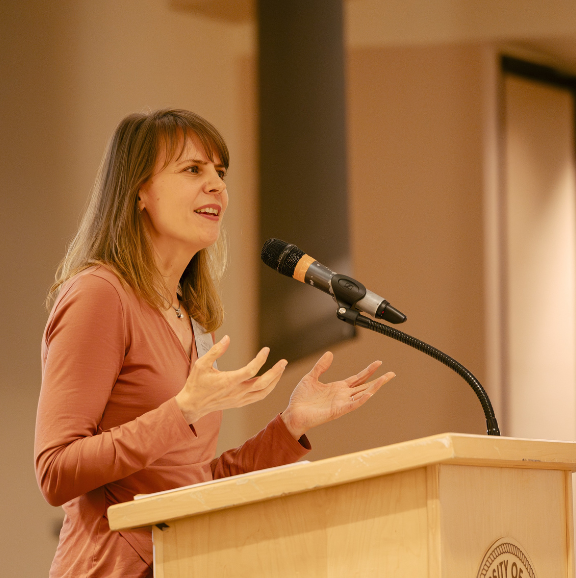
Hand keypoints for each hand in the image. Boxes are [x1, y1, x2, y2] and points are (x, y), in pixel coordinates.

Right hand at [175, 335, 286, 423]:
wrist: (192, 405)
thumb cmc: (196, 383)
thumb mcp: (201, 364)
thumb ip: (215, 351)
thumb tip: (227, 338)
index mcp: (228, 381)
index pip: (250, 370)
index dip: (260, 359)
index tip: (266, 349)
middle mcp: (236, 392)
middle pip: (262, 384)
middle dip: (276, 372)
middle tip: (284, 362)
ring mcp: (239, 399)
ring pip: (263, 392)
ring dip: (274, 381)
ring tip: (281, 370)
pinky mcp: (240, 403)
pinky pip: (258, 397)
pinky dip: (268, 389)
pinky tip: (271, 381)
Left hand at [280, 352, 394, 438]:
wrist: (293, 414)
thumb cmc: (300, 399)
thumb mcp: (311, 377)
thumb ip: (321, 366)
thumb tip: (330, 354)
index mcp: (337, 388)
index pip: (357, 378)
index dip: (368, 370)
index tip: (379, 363)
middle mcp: (342, 395)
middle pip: (364, 385)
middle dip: (378, 379)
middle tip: (391, 373)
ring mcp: (341, 403)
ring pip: (362, 394)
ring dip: (374, 387)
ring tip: (385, 379)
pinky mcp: (338, 411)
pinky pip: (353, 404)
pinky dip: (363, 398)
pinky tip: (371, 392)